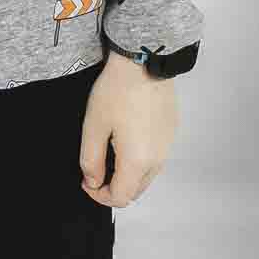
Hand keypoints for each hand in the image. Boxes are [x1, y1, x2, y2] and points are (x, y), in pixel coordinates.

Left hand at [78, 53, 178, 207]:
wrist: (145, 61)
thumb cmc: (118, 90)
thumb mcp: (94, 126)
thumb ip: (91, 160)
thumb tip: (92, 181)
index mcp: (137, 161)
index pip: (120, 197)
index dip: (99, 196)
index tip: (87, 181)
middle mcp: (157, 159)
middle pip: (136, 191)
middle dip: (114, 187)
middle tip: (96, 170)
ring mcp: (167, 146)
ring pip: (147, 176)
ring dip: (127, 174)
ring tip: (110, 152)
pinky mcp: (171, 133)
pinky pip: (155, 157)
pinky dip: (140, 159)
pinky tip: (127, 138)